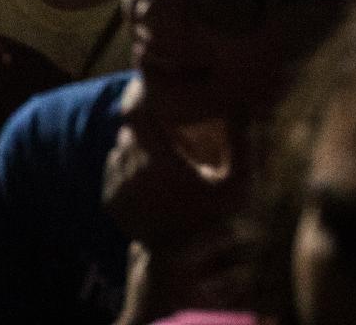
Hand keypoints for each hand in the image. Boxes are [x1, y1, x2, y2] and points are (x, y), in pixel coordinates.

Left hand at [104, 79, 255, 246]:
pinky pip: (115, 168)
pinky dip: (129, 167)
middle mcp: (131, 171)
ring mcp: (116, 187)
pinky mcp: (109, 200)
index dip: (144, 97)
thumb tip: (246, 104)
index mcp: (159, 163)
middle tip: (169, 132)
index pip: (137, 111)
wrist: (186, 262)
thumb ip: (243, 144)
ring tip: (163, 159)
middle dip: (148, 128)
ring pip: (122, 147)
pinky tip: (152, 180)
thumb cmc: (217, 221)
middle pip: (131, 130)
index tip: (157, 93)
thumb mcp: (239, 185)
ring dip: (139, 147)